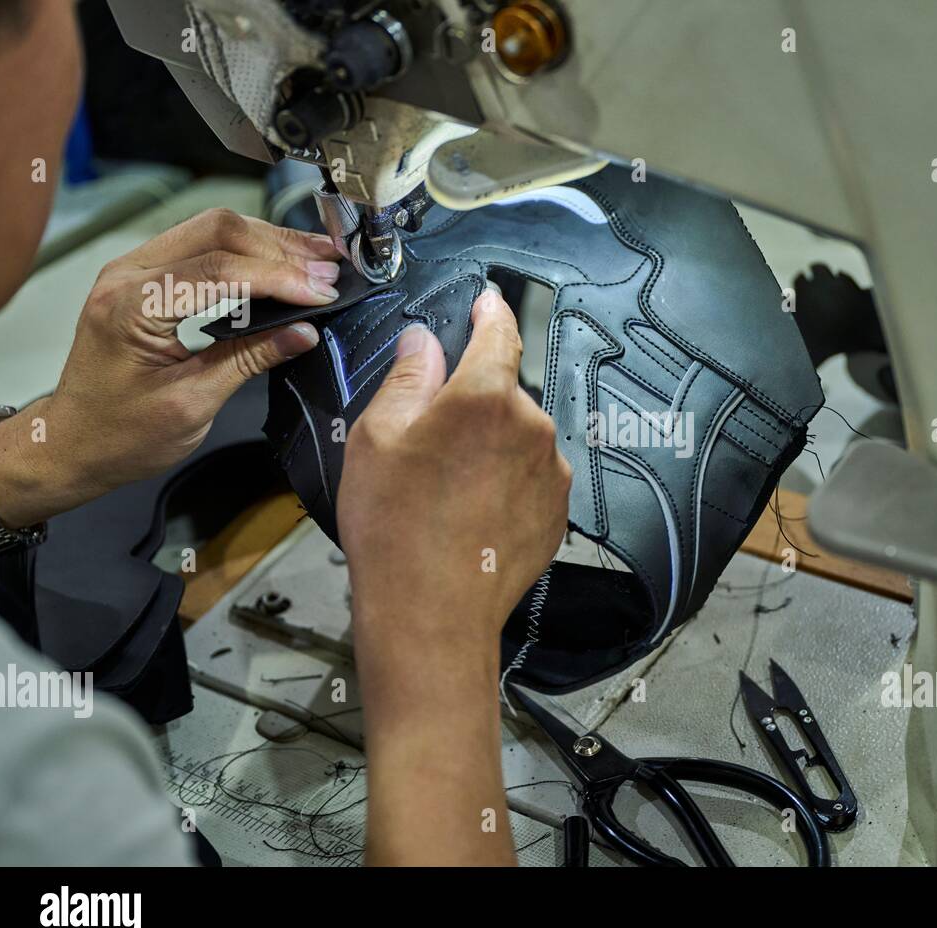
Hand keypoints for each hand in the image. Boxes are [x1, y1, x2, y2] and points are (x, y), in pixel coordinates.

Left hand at [0, 208, 338, 527]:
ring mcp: (134, 270)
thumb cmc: (119, 433)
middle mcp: (127, 275)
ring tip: (318, 259)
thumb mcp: (193, 404)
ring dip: (269, 243)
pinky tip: (281, 264)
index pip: (219, 270)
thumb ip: (249, 360)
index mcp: (131, 307)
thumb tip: (302, 332)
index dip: (279, 277)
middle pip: (217, 231)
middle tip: (329, 269)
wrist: (74, 443)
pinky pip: (204, 246)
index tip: (322, 291)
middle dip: (280, 247)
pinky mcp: (148, 278)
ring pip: (213, 229)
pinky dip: (249, 252)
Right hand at [337, 288, 569, 865]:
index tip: (486, 303)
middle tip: (431, 437)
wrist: (433, 615)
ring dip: (494, 443)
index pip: (499, 331)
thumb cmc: (394, 524)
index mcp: (485, 395)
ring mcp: (553, 470)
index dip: (491, 312)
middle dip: (475, 400)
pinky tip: (474, 512)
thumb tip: (426, 341)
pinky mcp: (560, 511)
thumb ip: (409, 377)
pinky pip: (533, 476)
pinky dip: (508, 480)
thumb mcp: (377, 438)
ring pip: (521, 435)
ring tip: (449, 487)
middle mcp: (532, 424)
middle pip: (505, 391)